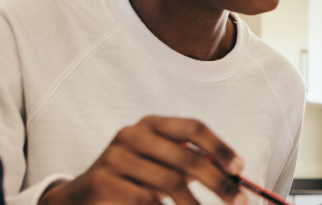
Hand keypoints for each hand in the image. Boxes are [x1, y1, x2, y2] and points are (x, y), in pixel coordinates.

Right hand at [40, 116, 248, 204]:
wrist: (82, 195)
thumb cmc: (133, 179)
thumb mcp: (160, 164)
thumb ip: (190, 163)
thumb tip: (232, 176)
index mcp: (150, 124)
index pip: (192, 127)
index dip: (219, 147)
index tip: (239, 168)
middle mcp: (131, 135)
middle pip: (186, 158)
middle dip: (218, 182)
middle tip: (239, 200)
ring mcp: (115, 158)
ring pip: (170, 183)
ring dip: (195, 204)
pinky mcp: (103, 182)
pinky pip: (148, 201)